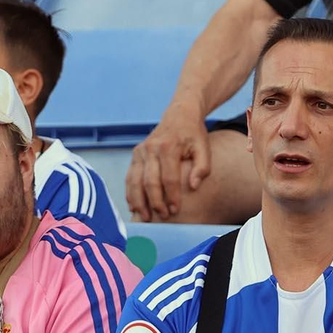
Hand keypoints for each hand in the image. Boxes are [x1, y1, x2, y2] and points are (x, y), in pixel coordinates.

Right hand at [125, 106, 210, 221]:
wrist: (180, 114)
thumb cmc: (193, 134)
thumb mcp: (204, 148)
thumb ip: (202, 168)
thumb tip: (193, 187)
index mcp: (168, 147)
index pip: (168, 178)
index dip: (171, 196)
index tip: (175, 210)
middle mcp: (150, 148)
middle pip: (149, 182)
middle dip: (155, 202)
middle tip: (163, 216)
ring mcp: (140, 151)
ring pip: (134, 181)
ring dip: (139, 202)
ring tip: (145, 217)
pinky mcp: (135, 154)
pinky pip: (129, 177)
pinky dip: (130, 193)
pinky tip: (134, 207)